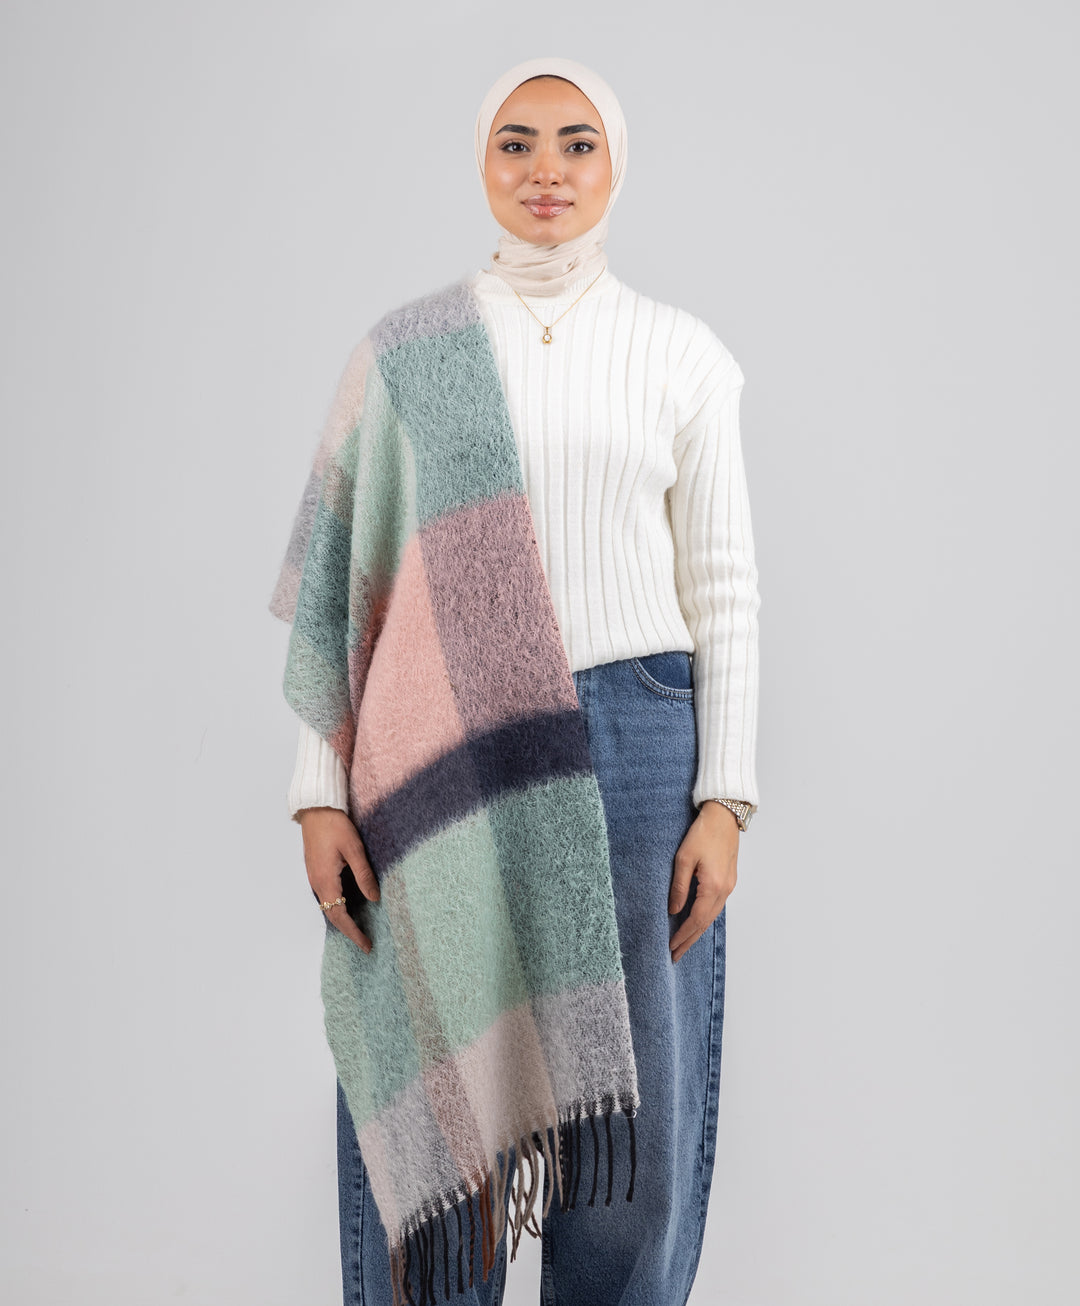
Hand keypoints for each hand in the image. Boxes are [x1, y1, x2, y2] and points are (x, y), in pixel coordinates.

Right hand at [298, 807, 380, 953]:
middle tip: (365, 941)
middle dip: (349, 930)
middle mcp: (317, 883)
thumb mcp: (354, 849)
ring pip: (328, 906)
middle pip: (332, 915)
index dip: (353, 932)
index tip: (366, 945)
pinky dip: (337, 906)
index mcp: (325, 880)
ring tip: (359, 928)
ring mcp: (314, 877)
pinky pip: (326, 895)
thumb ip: (364, 875)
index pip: (340, 915)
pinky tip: (349, 905)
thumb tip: (374, 898)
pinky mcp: (316, 870)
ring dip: (342, 919)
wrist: (316, 807)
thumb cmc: (334, 824)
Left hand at [668, 800, 738, 963]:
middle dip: (690, 940)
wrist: (724, 816)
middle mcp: (724, 890)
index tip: (671, 947)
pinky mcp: (729, 880)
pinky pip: (716, 906)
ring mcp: (729, 886)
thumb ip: (679, 886)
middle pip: (705, 923)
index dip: (683, 935)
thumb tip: (673, 910)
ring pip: (712, 916)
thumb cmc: (703, 833)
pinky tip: (696, 922)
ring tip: (684, 943)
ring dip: (697, 931)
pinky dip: (704, 918)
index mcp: (713, 886)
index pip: (696, 919)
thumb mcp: (684, 858)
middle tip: (676, 955)